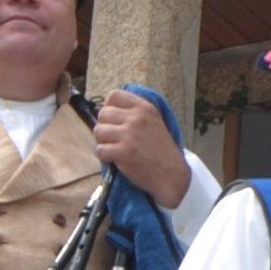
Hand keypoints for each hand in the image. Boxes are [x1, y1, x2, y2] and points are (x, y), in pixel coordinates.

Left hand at [92, 88, 191, 206]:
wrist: (171, 174)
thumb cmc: (160, 149)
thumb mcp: (154, 121)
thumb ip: (135, 112)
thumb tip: (107, 108)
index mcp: (145, 107)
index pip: (114, 95)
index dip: (109, 107)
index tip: (114, 119)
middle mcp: (137, 118)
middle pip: (103, 113)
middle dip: (105, 126)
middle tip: (114, 137)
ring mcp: (129, 135)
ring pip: (98, 131)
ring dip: (103, 141)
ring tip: (114, 148)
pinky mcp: (123, 152)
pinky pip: (100, 149)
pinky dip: (104, 156)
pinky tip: (114, 158)